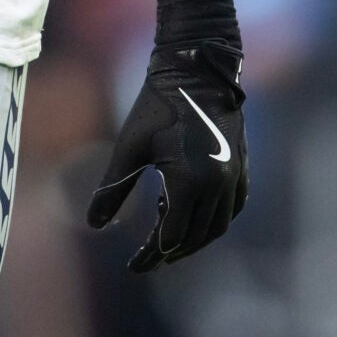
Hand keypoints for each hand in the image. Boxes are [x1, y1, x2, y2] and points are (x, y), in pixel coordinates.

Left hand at [86, 38, 247, 270]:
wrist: (196, 71)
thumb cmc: (157, 106)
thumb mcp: (129, 147)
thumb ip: (112, 188)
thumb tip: (94, 224)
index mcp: (189, 182)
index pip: (171, 236)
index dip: (151, 254)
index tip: (134, 266)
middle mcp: (217, 185)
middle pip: (195, 237)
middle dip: (170, 251)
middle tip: (147, 259)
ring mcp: (234, 177)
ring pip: (216, 226)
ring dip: (193, 240)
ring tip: (167, 241)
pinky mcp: (242, 167)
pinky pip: (232, 209)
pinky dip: (214, 222)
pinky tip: (195, 219)